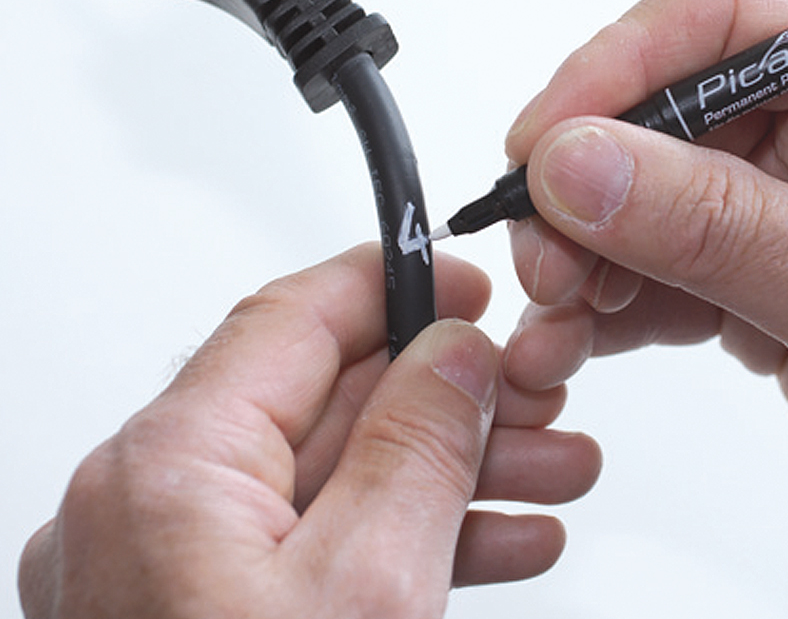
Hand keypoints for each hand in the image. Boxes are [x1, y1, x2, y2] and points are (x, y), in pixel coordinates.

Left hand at [19, 244, 600, 617]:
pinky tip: (498, 541)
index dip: (391, 287)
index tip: (468, 286)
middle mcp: (150, 508)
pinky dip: (410, 536)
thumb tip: (454, 351)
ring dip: (448, 469)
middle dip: (448, 397)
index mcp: (165, 471)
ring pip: (335, 475)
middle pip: (325, 399)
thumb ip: (417, 446)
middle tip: (536, 396)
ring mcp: (175, 570)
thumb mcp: (371, 595)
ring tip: (550, 472)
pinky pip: (319, 546)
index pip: (292, 319)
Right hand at [503, 0, 787, 569]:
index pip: (717, 20)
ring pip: (639, 194)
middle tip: (544, 254)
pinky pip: (653, 265)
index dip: (613, 67)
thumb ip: (713, 226)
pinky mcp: (757, 275)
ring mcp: (782, 205)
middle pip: (657, 112)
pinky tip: (582, 338)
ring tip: (557, 316)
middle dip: (583, 185)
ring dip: (582, 252)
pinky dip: (605, 303)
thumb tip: (575, 164)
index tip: (542, 144)